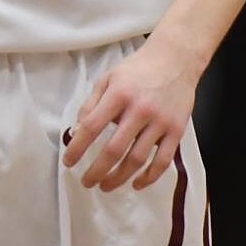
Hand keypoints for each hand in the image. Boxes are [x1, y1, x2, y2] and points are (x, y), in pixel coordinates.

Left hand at [61, 38, 197, 193]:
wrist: (176, 59)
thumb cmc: (138, 69)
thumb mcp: (108, 78)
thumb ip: (91, 103)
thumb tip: (78, 130)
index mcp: (119, 94)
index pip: (93, 127)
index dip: (78, 147)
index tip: (68, 162)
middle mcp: (139, 109)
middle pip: (114, 149)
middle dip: (97, 170)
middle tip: (86, 182)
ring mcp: (160, 122)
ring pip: (137, 159)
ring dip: (119, 177)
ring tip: (105, 186)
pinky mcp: (177, 131)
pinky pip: (163, 161)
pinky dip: (149, 177)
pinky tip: (136, 184)